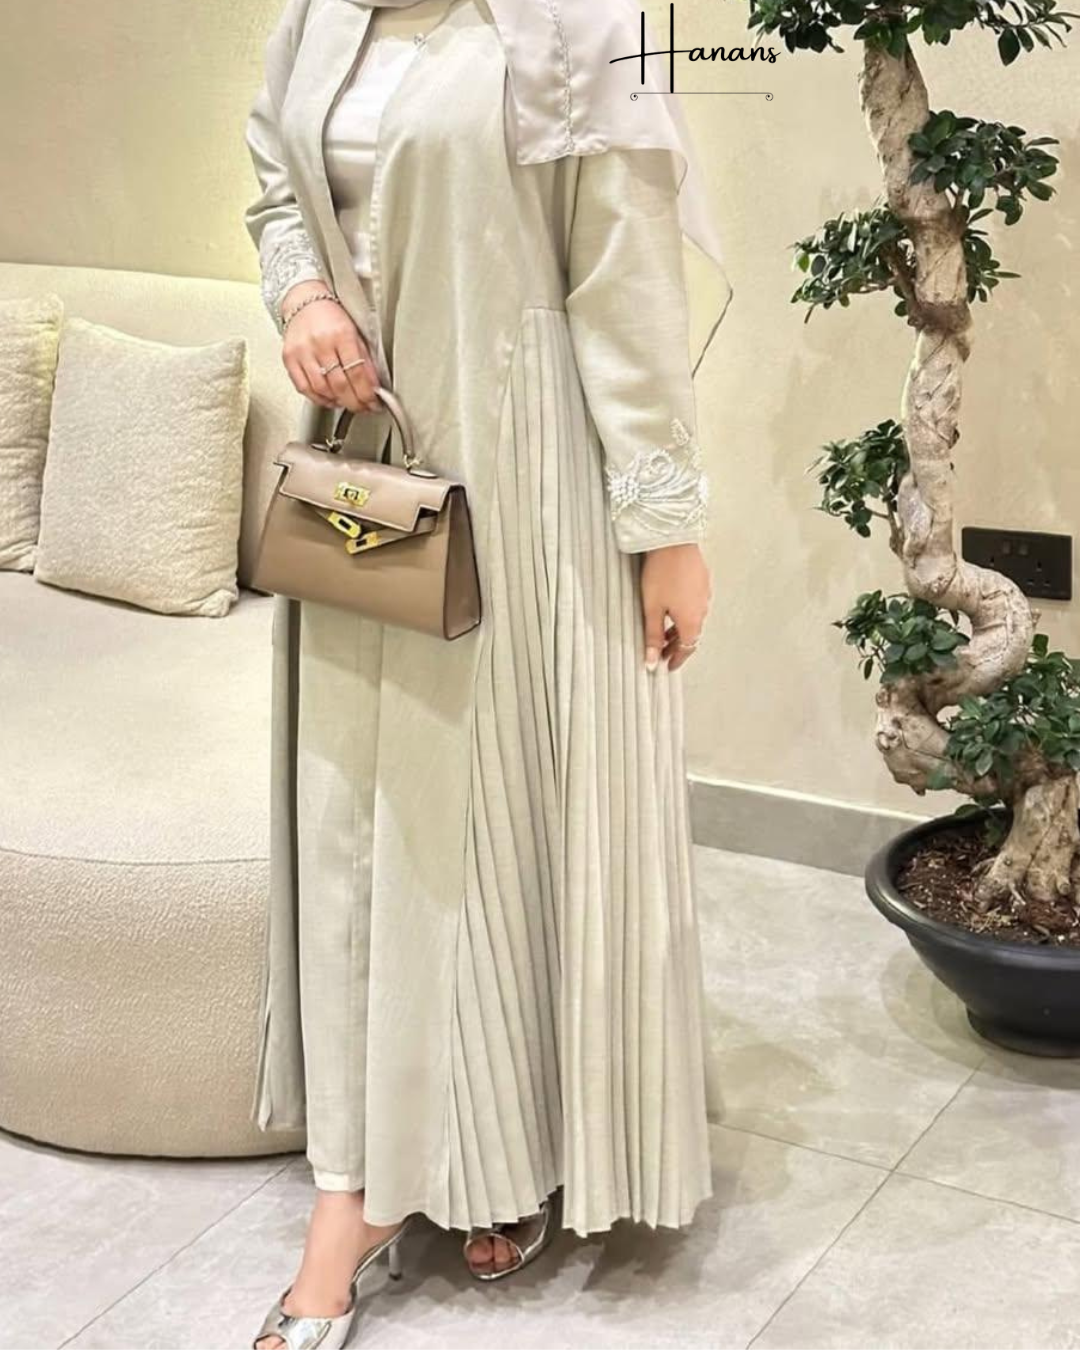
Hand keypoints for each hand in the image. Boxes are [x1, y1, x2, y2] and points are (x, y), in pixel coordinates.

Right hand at [280, 281, 380, 413]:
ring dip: (338, 401)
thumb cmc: (331, 316)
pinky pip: (304, 388)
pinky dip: (319, 398)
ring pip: (322, 389)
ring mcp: (302, 352)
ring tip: (348, 402)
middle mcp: (320, 343)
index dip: (367, 393)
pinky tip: (329, 399)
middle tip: (363, 407)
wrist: (304, 302)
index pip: (357, 372)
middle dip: (355, 402)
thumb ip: (365, 359)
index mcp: (341, 334)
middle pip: (340, 384)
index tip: (373, 403)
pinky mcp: (289, 359)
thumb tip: (374, 386)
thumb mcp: (355, 333)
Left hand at [640, 543, 711, 672]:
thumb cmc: (662, 573)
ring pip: (693, 620)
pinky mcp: (702, 581)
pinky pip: (695, 605)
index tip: (668, 666)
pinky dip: (684, 613)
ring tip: (663, 630)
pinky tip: (672, 607)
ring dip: (680, 629)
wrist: (674, 541)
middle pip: (691, 635)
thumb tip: (651, 661)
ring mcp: (704, 595)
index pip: (686, 649)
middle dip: (676, 646)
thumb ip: (653, 636)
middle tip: (662, 652)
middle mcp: (702, 610)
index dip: (676, 659)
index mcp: (691, 621)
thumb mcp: (652, 609)